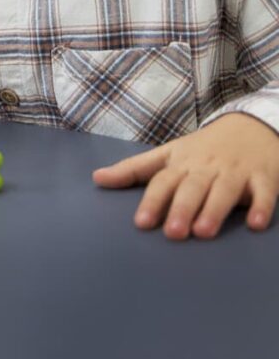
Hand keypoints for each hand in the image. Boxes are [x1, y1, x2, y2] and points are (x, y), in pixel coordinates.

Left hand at [93, 113, 278, 239]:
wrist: (253, 125)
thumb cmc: (203, 148)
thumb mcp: (167, 154)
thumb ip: (134, 169)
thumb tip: (96, 178)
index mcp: (182, 163)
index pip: (163, 181)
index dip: (152, 201)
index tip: (141, 223)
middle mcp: (207, 167)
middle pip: (192, 187)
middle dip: (181, 208)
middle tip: (172, 233)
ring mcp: (236, 171)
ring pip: (225, 190)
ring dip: (214, 210)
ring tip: (202, 232)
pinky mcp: (265, 176)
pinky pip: (265, 191)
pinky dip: (262, 207)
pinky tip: (255, 224)